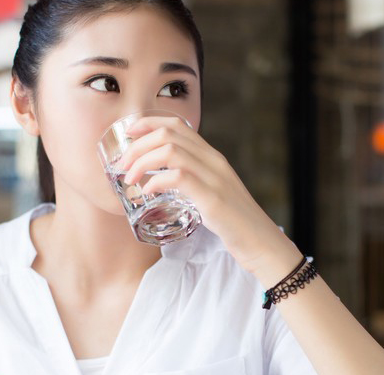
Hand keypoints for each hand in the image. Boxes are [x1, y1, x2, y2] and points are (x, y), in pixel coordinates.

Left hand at [120, 115, 297, 275]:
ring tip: (130, 178)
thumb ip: (192, 184)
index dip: (149, 123)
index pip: (178, 125)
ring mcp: (214, 178)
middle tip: (122, 165)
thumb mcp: (212, 194)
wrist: (261, 243)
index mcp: (212, 157)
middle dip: (138, 145)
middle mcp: (213, 161)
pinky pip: (180, 178)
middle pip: (169, 134)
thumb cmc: (234, 223)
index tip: (129, 133)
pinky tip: (147, 192)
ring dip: (142, 161)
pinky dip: (157, 181)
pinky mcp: (213, 199)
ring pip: (171, 151)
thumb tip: (161, 185)